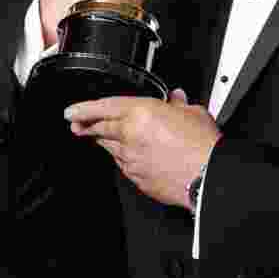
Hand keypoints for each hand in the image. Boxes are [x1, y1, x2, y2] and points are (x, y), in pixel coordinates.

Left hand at [65, 89, 219, 208]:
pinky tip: (128, 156)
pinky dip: (123, 158)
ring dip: (104, 142)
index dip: (83, 109)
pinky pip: (124, 165)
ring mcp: (132, 159)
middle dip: (86, 126)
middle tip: (77, 125)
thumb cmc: (202, 145)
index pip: (103, 107)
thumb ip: (179, 104)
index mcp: (141, 113)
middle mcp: (131, 135)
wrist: (208, 176)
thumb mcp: (192, 112)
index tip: (70, 111)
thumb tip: (176, 99)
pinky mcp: (138, 178)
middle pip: (100, 129)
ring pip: (110, 148)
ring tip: (99, 138)